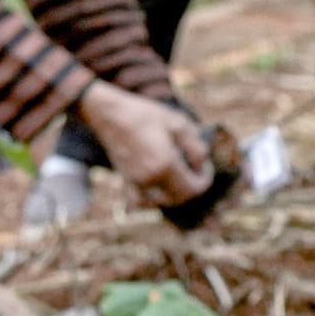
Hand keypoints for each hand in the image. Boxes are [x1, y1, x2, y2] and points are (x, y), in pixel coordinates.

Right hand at [82, 85, 215, 204]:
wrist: (109, 114)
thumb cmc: (144, 115)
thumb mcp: (179, 123)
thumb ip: (196, 147)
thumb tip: (201, 163)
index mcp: (165, 164)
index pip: (194, 187)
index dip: (205, 178)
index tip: (205, 164)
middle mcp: (150, 178)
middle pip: (179, 198)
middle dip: (192, 186)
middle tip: (195, 169)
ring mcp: (136, 181)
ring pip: (161, 201)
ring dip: (174, 194)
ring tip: (178, 178)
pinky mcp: (125, 179)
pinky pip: (140, 201)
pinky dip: (150, 200)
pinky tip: (156, 188)